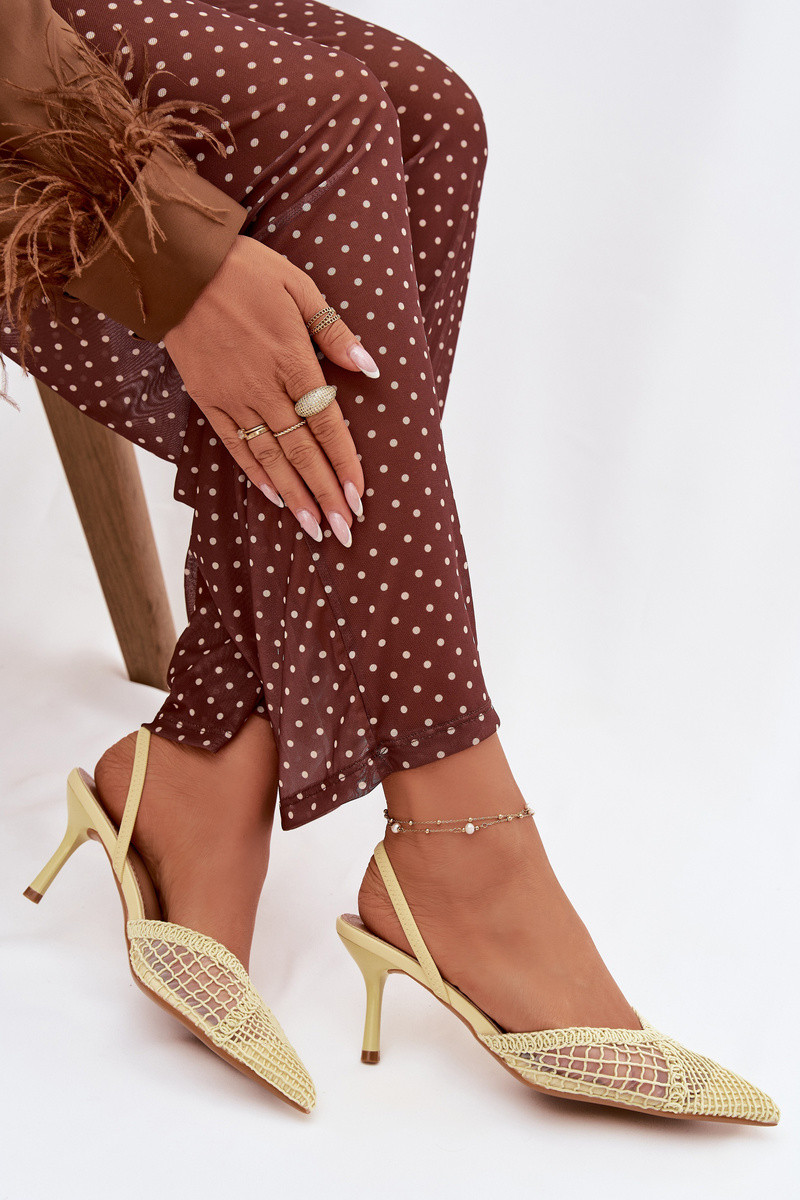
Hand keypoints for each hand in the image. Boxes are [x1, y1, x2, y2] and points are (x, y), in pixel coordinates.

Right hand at [163, 235, 379, 545]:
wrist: (177, 267)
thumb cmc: (244, 271)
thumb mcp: (299, 287)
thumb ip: (334, 331)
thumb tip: (369, 366)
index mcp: (292, 360)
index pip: (327, 424)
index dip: (345, 463)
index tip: (360, 496)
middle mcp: (264, 387)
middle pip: (302, 452)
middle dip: (326, 494)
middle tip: (345, 531)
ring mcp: (233, 397)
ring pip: (270, 457)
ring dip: (295, 495)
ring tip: (314, 528)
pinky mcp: (207, 399)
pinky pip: (235, 445)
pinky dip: (255, 473)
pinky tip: (274, 497)